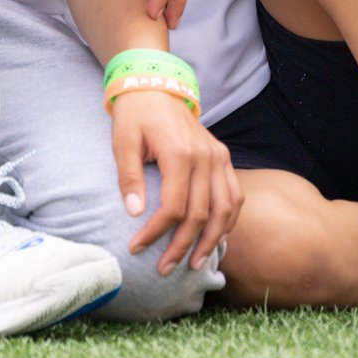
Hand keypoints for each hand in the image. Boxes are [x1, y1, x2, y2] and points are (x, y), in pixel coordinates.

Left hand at [111, 89, 238, 275]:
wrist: (158, 88)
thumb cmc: (136, 116)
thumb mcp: (123, 142)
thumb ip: (130, 178)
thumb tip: (135, 213)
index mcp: (180, 154)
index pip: (173, 207)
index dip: (156, 233)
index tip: (136, 248)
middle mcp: (205, 157)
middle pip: (201, 214)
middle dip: (183, 246)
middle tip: (165, 270)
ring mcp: (218, 157)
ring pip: (225, 209)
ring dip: (212, 240)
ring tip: (197, 263)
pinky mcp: (223, 158)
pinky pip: (235, 195)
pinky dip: (229, 220)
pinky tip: (216, 238)